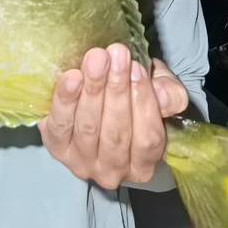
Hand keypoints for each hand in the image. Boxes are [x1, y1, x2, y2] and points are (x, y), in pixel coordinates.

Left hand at [39, 44, 187, 188]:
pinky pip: (60, 125)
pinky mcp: (57, 148)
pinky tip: (72, 77)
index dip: (144, 102)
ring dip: (93, 90)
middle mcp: (113, 172)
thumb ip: (170, 95)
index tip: (137, 68)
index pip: (148, 138)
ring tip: (97, 59)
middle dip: (117, 90)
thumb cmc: (134, 99)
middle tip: (116, 55)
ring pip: (88, 128)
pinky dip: (66, 100)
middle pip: (116, 133)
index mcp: (143, 165)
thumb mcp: (160, 93)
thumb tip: (164, 96)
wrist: (98, 98)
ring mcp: (82, 164)